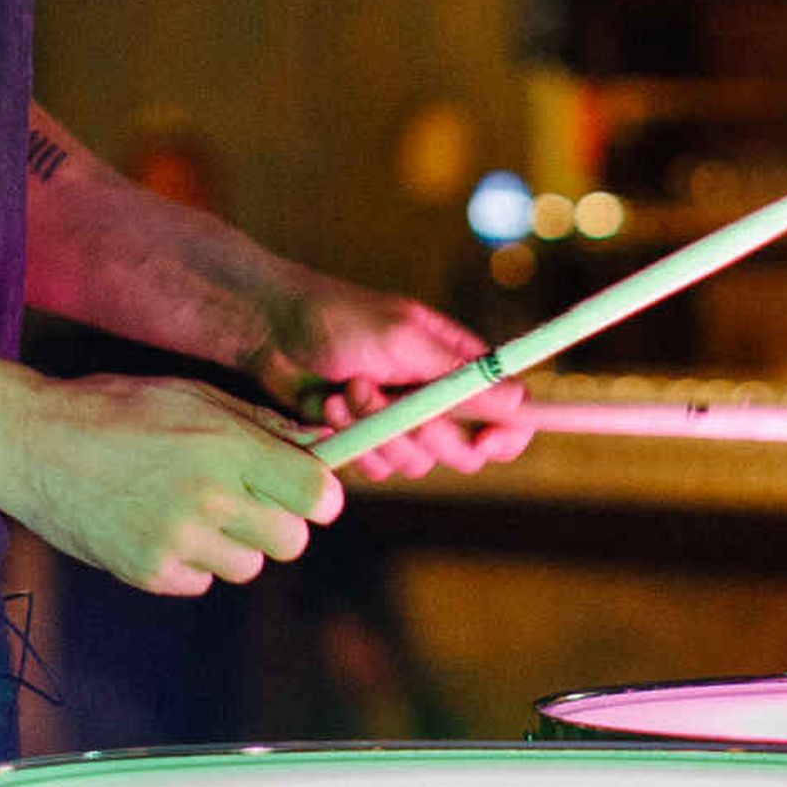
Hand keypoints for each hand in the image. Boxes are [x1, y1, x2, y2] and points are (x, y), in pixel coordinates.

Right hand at [0, 375, 343, 596]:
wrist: (34, 444)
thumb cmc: (116, 409)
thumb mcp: (193, 396)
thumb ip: (259, 425)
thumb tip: (319, 444)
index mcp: (227, 446)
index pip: (317, 495)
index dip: (319, 496)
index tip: (307, 492)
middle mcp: (209, 497)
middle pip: (291, 541)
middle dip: (278, 524)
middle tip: (248, 503)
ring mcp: (178, 540)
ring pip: (247, 567)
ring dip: (232, 546)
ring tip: (192, 511)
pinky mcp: (148, 573)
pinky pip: (200, 582)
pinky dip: (190, 563)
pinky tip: (159, 527)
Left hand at [251, 278, 532, 481]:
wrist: (267, 329)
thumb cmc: (337, 317)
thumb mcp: (403, 338)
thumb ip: (458, 375)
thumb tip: (519, 398)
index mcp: (455, 364)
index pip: (506, 411)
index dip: (506, 434)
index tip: (486, 442)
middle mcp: (433, 397)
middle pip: (462, 450)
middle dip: (426, 433)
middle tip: (394, 404)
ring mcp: (398, 423)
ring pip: (415, 464)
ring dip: (379, 430)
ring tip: (348, 389)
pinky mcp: (364, 441)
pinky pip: (377, 468)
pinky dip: (353, 440)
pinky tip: (329, 406)